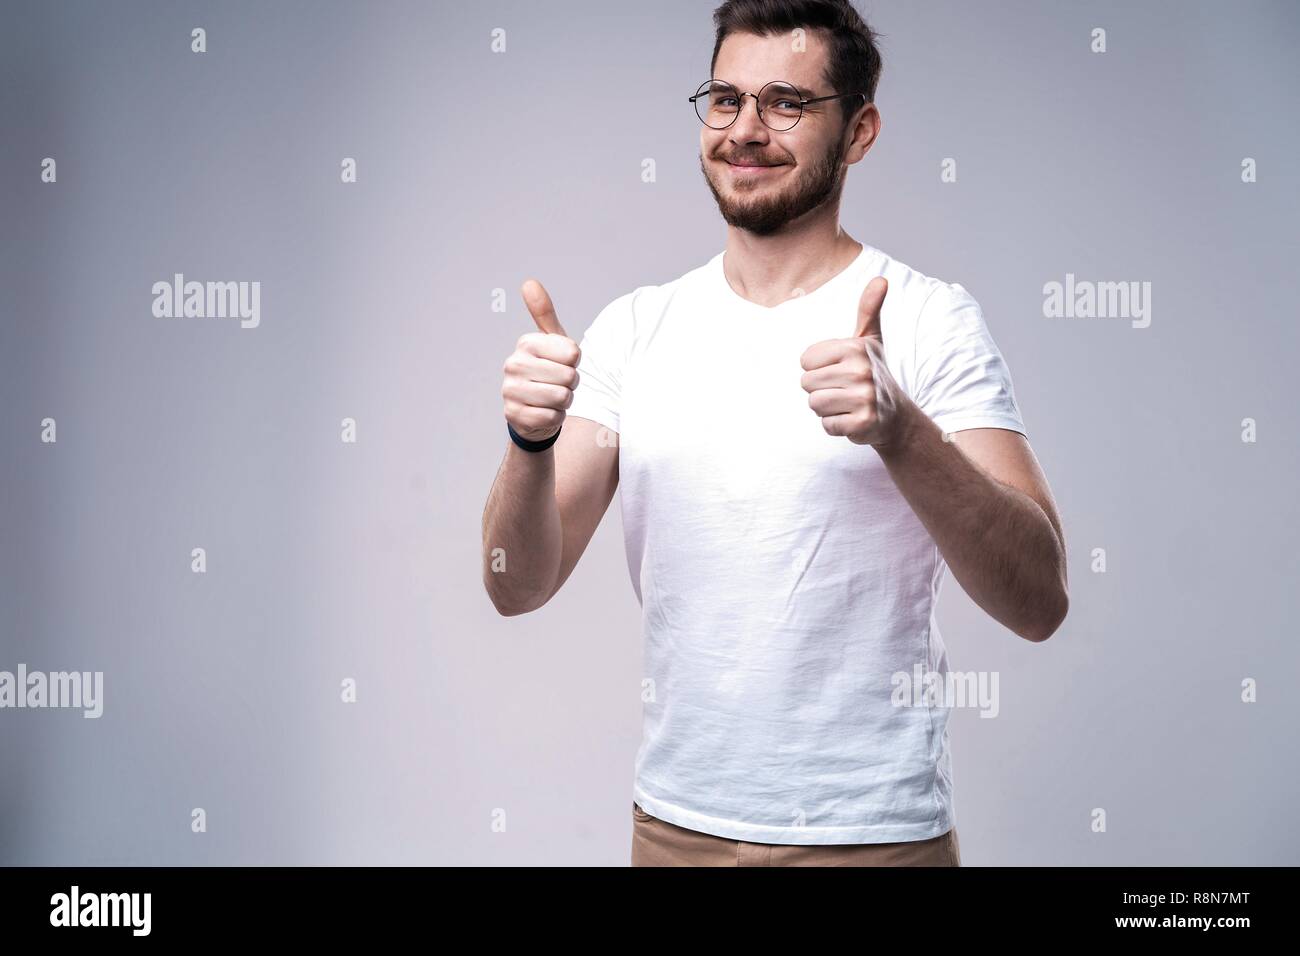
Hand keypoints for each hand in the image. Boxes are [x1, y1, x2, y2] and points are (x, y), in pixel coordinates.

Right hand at [502, 279, 580, 442]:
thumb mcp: (551, 341)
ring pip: (562, 398)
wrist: (533, 410)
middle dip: (571, 384)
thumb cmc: (548, 371)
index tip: (563, 364)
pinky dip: (555, 417)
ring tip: (552, 398)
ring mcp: (510, 391)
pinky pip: (553, 417)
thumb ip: (544, 313)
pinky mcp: (514, 416)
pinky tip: (544, 412)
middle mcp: (513, 364)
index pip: (573, 354)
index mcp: (526, 343)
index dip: (575, 363)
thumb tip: (529, 282)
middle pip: (569, 377)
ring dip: (564, 402)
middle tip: (558, 384)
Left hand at [799, 276, 903, 446]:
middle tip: (845, 389)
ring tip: (847, 403)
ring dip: (827, 408)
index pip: (805, 361)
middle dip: (821, 389)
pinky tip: (852, 419)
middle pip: (807, 383)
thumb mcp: (871, 340)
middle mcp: (861, 370)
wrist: (896, 415)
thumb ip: (869, 309)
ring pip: (815, 404)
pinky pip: (828, 425)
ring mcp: (864, 398)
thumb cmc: (874, 373)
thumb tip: (881, 279)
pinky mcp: (863, 423)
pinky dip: (836, 426)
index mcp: (855, 347)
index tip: (840, 370)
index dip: (818, 368)